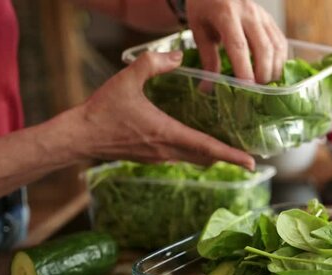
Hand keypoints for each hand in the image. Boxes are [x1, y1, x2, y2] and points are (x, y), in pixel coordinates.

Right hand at [72, 50, 254, 168]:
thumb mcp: (127, 80)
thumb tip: (178, 55)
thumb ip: (153, 63)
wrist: (80, 136)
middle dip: (229, 157)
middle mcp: (167, 151)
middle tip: (249, 156)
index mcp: (166, 134)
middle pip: (206, 157)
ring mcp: (159, 157)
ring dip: (212, 155)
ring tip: (229, 147)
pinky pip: (181, 156)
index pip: (206, 147)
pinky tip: (197, 140)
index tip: (251, 162)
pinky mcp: (151, 157)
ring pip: (194, 158)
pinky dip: (195, 151)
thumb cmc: (102, 110)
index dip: (231, 155)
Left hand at [186, 0, 286, 83]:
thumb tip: (207, 88)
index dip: (244, 68)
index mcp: (226, 14)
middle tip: (257, 91)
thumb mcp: (199, 30)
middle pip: (263, 47)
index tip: (246, 87)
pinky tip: (272, 71)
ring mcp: (262, 15)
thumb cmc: (204, 8)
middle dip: (263, 73)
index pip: (238, 45)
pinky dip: (279, 60)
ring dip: (274, 68)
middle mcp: (248, 12)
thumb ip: (207, 59)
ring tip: (265, 84)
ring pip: (276, 46)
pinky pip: (280, 42)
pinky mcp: (269, 19)